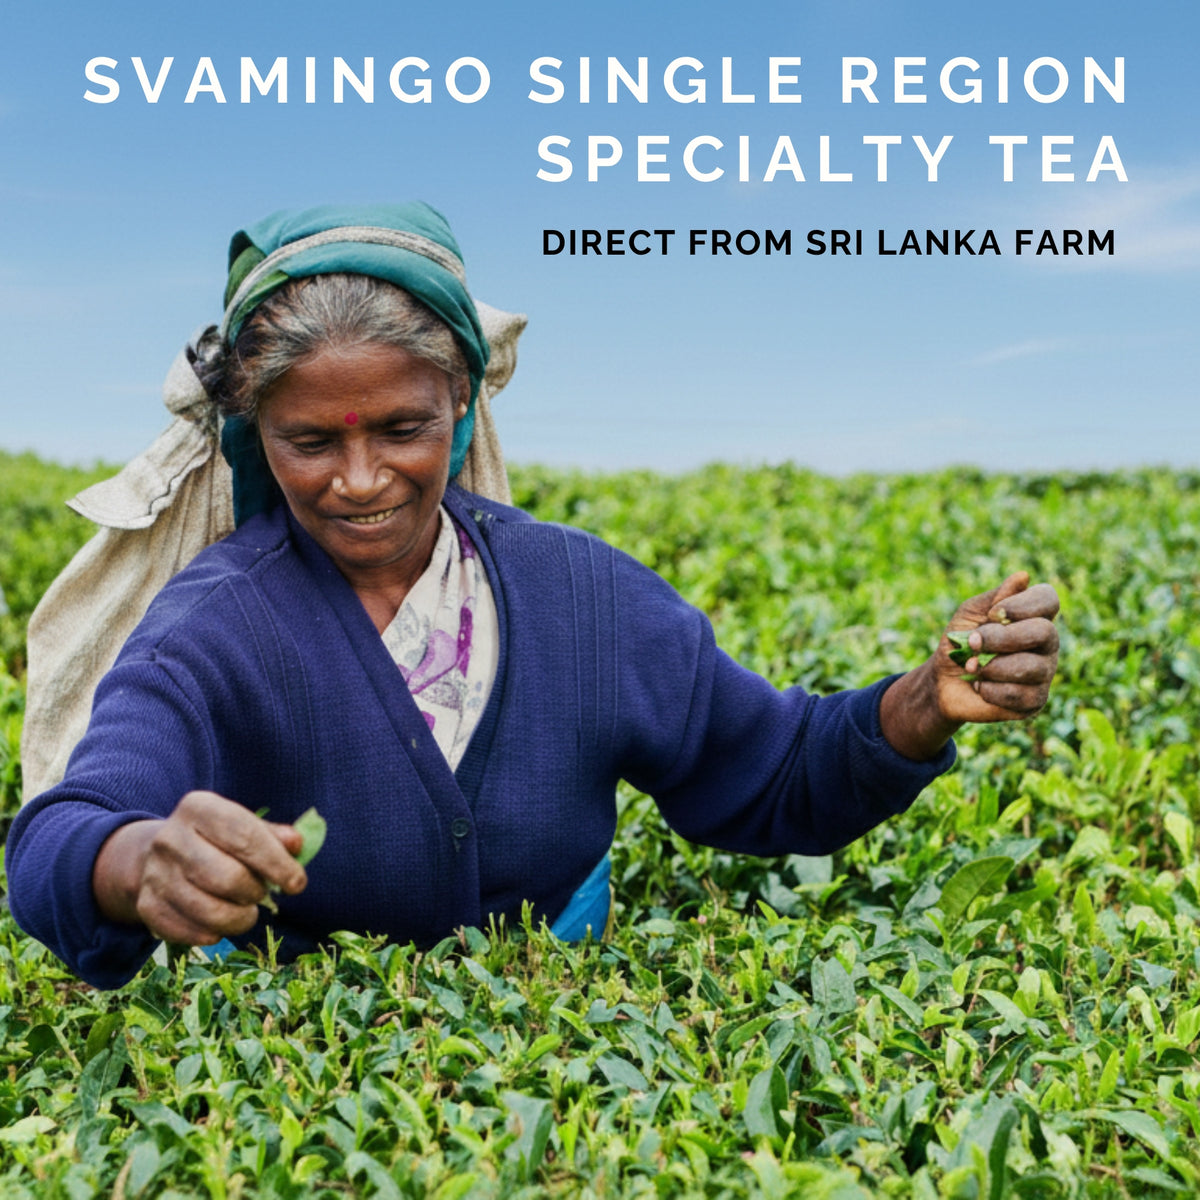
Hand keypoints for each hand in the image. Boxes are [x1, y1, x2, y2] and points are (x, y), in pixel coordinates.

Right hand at [93, 791, 307, 945]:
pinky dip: (212, 934)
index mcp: (199, 808)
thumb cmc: (217, 839)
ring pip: (208, 911)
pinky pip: (188, 932)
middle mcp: (170, 838)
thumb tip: (296, 844)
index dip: (276, 864)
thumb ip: (272, 835)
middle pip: (227, 878)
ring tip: (247, 913)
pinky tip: (219, 926)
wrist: (159, 853)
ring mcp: (154, 873)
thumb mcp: (242, 825)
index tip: (297, 884)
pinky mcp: (146, 906)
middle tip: (262, 895)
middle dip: (255, 893)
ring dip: (239, 919)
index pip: (245, 836)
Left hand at [880, 572, 1059, 759]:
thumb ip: (994, 598)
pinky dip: (991, 690)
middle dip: (1003, 638)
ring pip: (1032, 667)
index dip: (1022, 605)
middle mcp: (1046, 643)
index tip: (992, 614)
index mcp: (1033, 616)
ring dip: (992, 667)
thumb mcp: (969, 615)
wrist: (942, 682)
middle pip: (1045, 632)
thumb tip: (1023, 576)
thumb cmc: (959, 642)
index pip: (1048, 599)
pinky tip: (980, 687)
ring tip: (971, 667)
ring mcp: (1044, 673)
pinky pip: (1022, 696)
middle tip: (973, 643)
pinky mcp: (1035, 701)